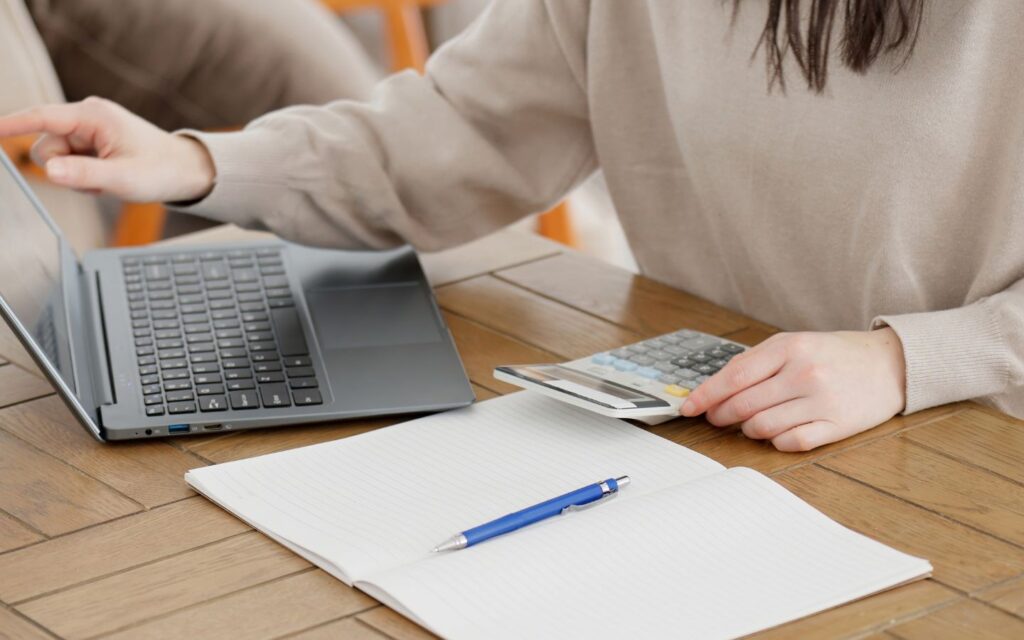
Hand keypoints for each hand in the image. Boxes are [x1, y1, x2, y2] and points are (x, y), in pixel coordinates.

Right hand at [0, 97, 213, 201]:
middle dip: (67, 170)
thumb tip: (51, 170)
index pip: (41, 118)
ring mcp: (89, 130)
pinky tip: (109, 176)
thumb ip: (84, 174)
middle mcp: (87, 117)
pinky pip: (71, 164)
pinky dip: (85, 176)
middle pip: (48, 148)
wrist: (185, 170)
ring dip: (78, 176)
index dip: (11, 125)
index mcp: (93, 116)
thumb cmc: (161, 171)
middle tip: (101, 180)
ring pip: (58, 160)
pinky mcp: (91, 142)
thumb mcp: (123, 178)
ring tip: (109, 178)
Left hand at [680, 329, 906, 451]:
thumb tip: (714, 389)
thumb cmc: (833, 354)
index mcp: (790, 347)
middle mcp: (804, 373)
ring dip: (748, 429)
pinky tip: (778, 432)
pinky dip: (775, 441)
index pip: (734, 376)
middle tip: (715, 419)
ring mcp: (822, 401)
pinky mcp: (837, 427)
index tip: (687, 408)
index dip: (705, 395)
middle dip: (720, 416)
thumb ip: (755, 362)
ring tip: (752, 422)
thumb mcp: (794, 343)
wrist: (890, 365)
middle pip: (742, 405)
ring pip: (762, 427)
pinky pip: (789, 443)